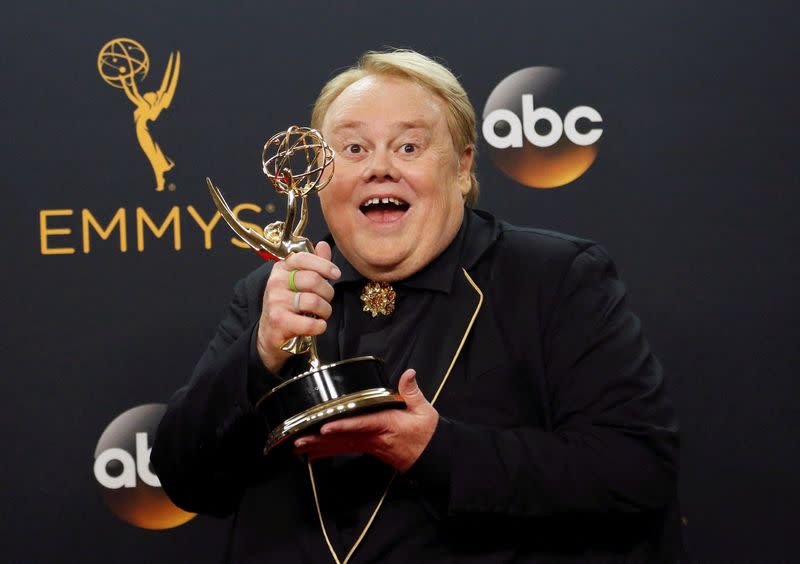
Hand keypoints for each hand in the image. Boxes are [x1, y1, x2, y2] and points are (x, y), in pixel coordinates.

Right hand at [256, 241, 340, 372]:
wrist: (269, 335)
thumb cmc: (288, 305)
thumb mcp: (298, 283)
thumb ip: (313, 265)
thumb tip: (324, 245)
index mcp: (281, 269)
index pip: (303, 258)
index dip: (323, 265)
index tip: (335, 274)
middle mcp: (275, 282)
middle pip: (313, 280)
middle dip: (328, 292)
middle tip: (327, 300)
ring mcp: (276, 302)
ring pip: (314, 301)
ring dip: (325, 310)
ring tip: (322, 314)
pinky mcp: (279, 321)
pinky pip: (310, 323)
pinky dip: (320, 326)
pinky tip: (317, 326)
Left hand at [293, 369, 438, 471]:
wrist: (430, 456)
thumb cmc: (425, 432)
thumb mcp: (424, 410)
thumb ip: (412, 392)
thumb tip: (409, 374)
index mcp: (385, 424)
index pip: (361, 424)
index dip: (342, 426)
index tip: (325, 427)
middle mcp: (373, 437)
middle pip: (342, 439)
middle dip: (319, 441)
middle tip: (298, 441)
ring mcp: (368, 445)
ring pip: (340, 447)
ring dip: (318, 447)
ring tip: (297, 447)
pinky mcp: (366, 449)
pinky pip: (343, 450)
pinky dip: (326, 452)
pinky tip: (311, 455)